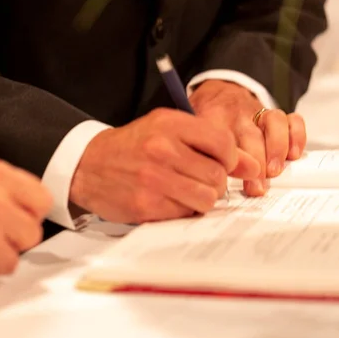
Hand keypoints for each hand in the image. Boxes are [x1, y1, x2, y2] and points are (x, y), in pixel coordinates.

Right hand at [70, 108, 259, 223]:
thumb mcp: (165, 130)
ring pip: (207, 197)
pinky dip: (182, 210)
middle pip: (217, 174)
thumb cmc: (131, 147)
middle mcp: (161, 149)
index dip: (229, 158)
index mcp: (169, 124)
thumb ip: (207, 142)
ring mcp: (153, 179)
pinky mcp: (146, 205)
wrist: (87, 165)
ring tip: (185, 191)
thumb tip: (252, 167)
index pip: (223, 142)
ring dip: (202, 198)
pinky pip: (185, 213)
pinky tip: (167, 199)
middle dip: (214, 181)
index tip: (220, 163)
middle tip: (198, 179)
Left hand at [189, 80, 306, 195]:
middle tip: (257, 188)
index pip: (221, 137)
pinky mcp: (274, 115)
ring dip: (276, 149)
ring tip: (274, 172)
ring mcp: (258, 113)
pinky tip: (294, 155)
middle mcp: (238, 114)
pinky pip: (291, 119)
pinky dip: (296, 136)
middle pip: (250, 136)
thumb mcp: (189, 128)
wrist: (218, 93)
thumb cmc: (203, 117)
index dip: (228, 160)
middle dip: (255, 164)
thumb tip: (197, 179)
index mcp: (213, 116)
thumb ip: (194, 148)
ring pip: (273, 123)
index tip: (229, 179)